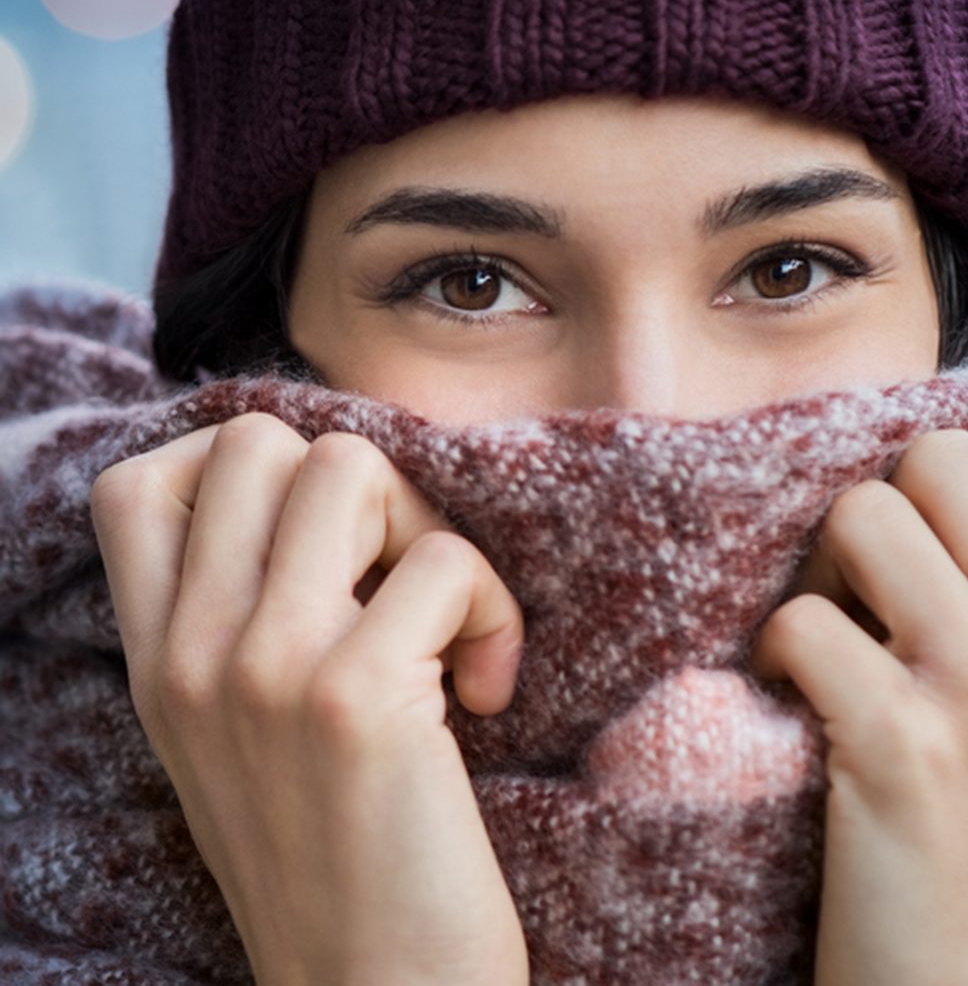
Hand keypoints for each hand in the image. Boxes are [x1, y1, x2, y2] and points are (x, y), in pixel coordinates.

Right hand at [90, 413, 527, 985]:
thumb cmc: (334, 857)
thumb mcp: (238, 737)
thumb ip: (241, 622)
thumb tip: (323, 494)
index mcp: (159, 663)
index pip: (142, 487)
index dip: (241, 469)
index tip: (319, 537)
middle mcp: (194, 653)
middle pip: (262, 442)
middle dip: (358, 487)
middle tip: (397, 579)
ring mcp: (266, 668)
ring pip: (351, 467)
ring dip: (426, 529)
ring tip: (444, 626)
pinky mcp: (355, 696)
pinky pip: (445, 561)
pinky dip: (493, 610)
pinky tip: (488, 692)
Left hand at [752, 412, 967, 985]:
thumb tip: (966, 472)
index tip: (941, 544)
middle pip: (938, 458)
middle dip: (887, 510)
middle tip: (870, 591)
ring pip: (862, 515)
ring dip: (822, 574)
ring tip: (834, 641)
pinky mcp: (903, 742)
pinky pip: (802, 619)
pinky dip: (776, 652)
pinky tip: (795, 697)